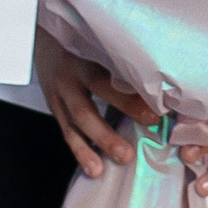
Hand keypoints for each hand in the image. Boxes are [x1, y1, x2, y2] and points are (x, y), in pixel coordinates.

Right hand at [36, 30, 159, 178]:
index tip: (164, 92)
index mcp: (91, 48)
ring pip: (80, 117)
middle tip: (153, 121)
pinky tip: (94, 168)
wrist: (42, 38)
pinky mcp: (54, 106)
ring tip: (123, 157)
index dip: (141, 74)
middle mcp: (75, 69)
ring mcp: (61, 89)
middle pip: (99, 87)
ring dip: (101, 140)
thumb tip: (166, 77)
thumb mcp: (101, 41)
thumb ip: (125, 56)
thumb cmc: (83, 42)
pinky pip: (67, 132)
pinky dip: (81, 151)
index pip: (117, 60)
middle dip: (127, 105)